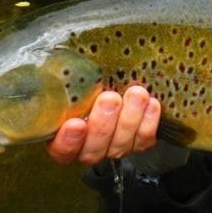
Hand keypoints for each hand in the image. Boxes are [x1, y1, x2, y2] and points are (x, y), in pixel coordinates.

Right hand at [46, 85, 160, 164]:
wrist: (117, 81)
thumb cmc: (86, 81)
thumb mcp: (71, 79)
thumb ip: (65, 79)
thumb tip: (60, 63)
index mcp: (64, 136)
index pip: (62, 149)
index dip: (68, 140)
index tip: (75, 123)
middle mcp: (88, 147)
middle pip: (94, 148)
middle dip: (103, 123)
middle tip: (110, 98)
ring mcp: (114, 147)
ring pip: (121, 144)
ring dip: (130, 119)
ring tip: (136, 94)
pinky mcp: (138, 142)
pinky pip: (144, 139)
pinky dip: (149, 121)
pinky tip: (151, 103)